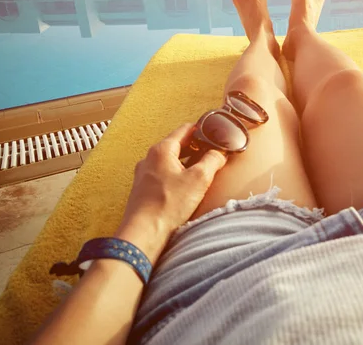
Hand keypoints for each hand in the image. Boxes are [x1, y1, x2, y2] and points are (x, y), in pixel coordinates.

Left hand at [115, 124, 226, 261]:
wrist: (143, 232)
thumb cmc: (168, 204)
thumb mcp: (199, 179)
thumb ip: (212, 161)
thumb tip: (219, 153)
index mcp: (162, 150)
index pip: (185, 129)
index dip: (202, 129)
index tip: (214, 134)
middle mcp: (150, 158)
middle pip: (177, 145)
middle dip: (196, 148)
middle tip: (212, 154)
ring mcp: (144, 173)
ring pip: (170, 161)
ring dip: (186, 163)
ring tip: (201, 171)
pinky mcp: (143, 189)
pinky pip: (163, 174)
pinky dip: (176, 175)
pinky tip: (185, 187)